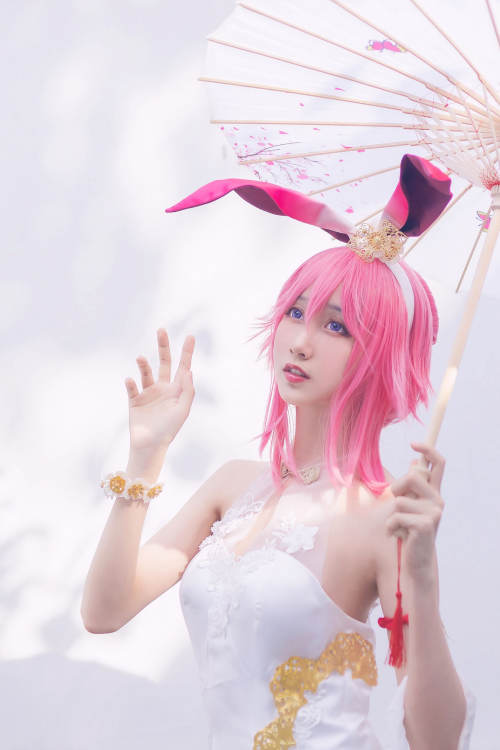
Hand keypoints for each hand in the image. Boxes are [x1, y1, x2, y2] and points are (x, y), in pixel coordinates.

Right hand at [125, 328, 194, 452]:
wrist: (150, 447)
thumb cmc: (169, 430)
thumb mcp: (183, 410)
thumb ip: (188, 391)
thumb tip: (189, 370)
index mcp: (177, 390)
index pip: (183, 367)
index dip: (187, 352)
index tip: (190, 336)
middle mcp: (163, 388)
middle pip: (164, 362)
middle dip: (163, 347)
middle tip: (161, 330)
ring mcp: (148, 393)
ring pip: (146, 372)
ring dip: (143, 364)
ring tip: (141, 358)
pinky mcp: (134, 401)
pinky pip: (132, 388)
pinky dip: (130, 383)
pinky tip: (130, 380)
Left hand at [386, 442, 444, 584]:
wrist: (415, 562)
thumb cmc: (408, 532)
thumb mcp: (410, 506)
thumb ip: (412, 487)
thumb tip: (414, 461)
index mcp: (434, 492)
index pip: (438, 464)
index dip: (428, 450)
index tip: (413, 444)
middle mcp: (438, 500)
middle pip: (411, 476)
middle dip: (396, 489)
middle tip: (398, 509)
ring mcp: (434, 512)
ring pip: (399, 500)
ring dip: (391, 516)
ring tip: (400, 528)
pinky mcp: (425, 525)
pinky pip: (396, 516)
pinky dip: (390, 528)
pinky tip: (399, 537)